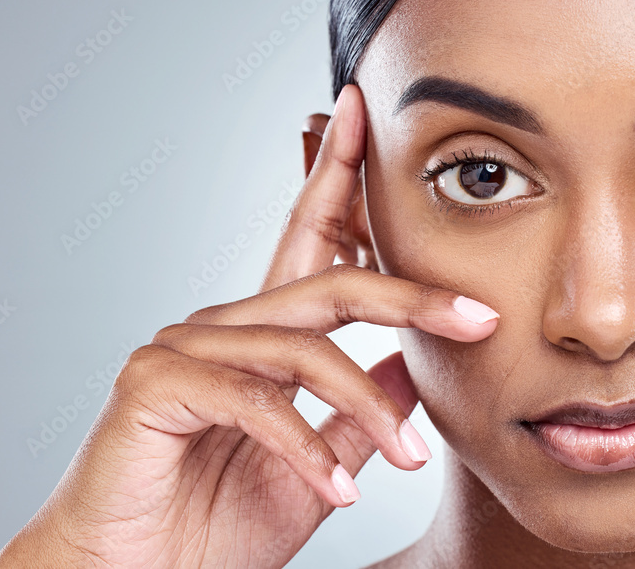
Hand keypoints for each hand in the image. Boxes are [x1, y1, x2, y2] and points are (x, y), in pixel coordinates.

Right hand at [0, 85, 499, 567]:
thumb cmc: (212, 523)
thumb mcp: (314, 464)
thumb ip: (355, 414)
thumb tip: (409, 367)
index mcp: (260, 338)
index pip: (308, 239)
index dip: (336, 172)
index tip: (362, 110)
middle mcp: (220, 327)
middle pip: (327, 283)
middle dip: (408, 295)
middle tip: (480, 318)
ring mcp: (182, 348)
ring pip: (299, 348)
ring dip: (364, 408)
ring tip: (408, 463)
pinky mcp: (154, 385)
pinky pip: (254, 401)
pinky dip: (307, 448)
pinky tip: (340, 490)